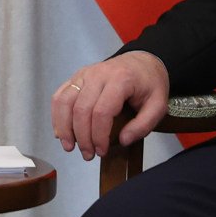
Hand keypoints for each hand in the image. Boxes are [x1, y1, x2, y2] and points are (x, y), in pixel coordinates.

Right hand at [51, 51, 170, 159]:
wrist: (142, 62)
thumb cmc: (150, 84)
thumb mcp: (159, 105)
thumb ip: (143, 125)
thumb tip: (123, 141)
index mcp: (120, 80)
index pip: (102, 111)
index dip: (99, 135)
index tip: (102, 151)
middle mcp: (98, 74)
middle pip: (81, 109)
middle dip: (82, 137)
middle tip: (88, 155)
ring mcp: (84, 74)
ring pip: (65, 101)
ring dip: (64, 127)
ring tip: (69, 146)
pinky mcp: (76, 77)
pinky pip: (60, 95)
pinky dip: (56, 115)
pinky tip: (60, 132)